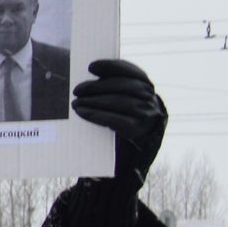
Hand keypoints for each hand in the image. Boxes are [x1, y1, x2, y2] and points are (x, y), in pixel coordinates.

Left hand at [72, 59, 165, 191]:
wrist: (128, 160)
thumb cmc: (119, 127)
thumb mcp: (120, 106)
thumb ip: (112, 92)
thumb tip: (88, 76)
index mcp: (148, 90)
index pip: (133, 72)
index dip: (113, 66)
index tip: (92, 66)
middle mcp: (152, 102)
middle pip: (126, 86)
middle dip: (99, 86)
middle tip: (77, 89)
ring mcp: (148, 118)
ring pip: (122, 102)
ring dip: (96, 100)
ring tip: (75, 102)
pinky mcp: (139, 133)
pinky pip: (118, 120)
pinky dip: (98, 115)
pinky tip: (83, 113)